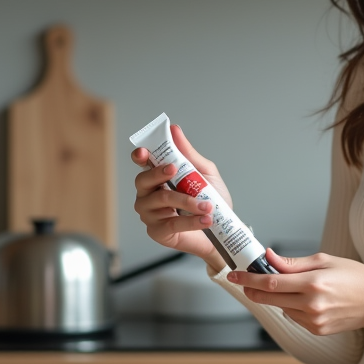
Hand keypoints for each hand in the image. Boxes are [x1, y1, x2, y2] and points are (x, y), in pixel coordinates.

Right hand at [131, 124, 231, 269]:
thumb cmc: (212, 202)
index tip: (144, 152)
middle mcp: (149, 194)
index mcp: (158, 177)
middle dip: (158, 173)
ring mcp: (150, 214)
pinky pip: (170, 223)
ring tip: (207, 206)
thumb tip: (174, 130)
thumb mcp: (204, 174)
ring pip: (159, 200)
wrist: (222, 233)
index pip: (142, 163)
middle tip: (174, 170)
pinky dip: (191, 221)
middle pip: (142, 180)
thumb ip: (188, 155)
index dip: (140, 156)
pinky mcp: (158, 232)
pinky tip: (205, 219)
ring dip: (186, 201)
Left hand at [228, 249, 363, 335]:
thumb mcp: (324, 260)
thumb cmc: (354, 276)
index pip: (271, 283)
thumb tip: (268, 258)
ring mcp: (314, 320)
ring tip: (295, 286)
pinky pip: (294, 318)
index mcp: (313, 283)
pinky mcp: (317, 330)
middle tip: (245, 281)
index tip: (234, 274)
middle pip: (270, 299)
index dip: (248, 279)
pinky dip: (292, 308)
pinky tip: (307, 300)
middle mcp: (312, 305)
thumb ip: (292, 263)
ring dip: (277, 298)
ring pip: (281, 308)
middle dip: (253, 290)